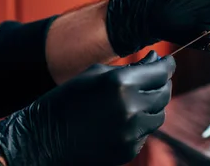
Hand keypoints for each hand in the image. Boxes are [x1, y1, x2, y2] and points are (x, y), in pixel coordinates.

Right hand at [0, 51, 174, 165]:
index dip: (167, 64)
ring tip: (137, 97)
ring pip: (158, 115)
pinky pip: (145, 133)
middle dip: (162, 83)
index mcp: (121, 84)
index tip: (168, 61)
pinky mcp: (127, 151)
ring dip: (153, 104)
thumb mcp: (95, 74)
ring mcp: (130, 133)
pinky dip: (140, 123)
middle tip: (156, 77)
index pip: (160, 71)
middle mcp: (130, 108)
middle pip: (164, 94)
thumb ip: (130, 67)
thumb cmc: (65, 100)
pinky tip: (123, 117)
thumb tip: (156, 60)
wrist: (41, 139)